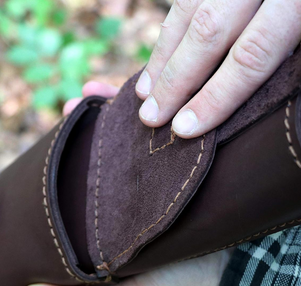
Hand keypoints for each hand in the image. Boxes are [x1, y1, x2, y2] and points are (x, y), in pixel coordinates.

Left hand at [19, 81, 230, 285]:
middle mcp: (118, 202)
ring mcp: (143, 180)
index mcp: (100, 230)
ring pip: (114, 142)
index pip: (66, 203)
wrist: (238, 262)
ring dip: (99, 115)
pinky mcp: (168, 165)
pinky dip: (132, 111)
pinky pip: (145, 133)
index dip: (48, 179)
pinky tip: (117, 91)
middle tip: (64, 110)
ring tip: (84, 96)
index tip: (36, 156)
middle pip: (88, 164)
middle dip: (72, 136)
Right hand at [136, 0, 300, 137]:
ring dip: (163, 57)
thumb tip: (257, 92)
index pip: (252, 54)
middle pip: (211, 32)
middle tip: (151, 118)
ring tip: (145, 94)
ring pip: (191, 10)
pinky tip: (159, 54)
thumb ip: (294, 52)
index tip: (186, 128)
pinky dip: (170, 29)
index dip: (216, 96)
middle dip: (176, 81)